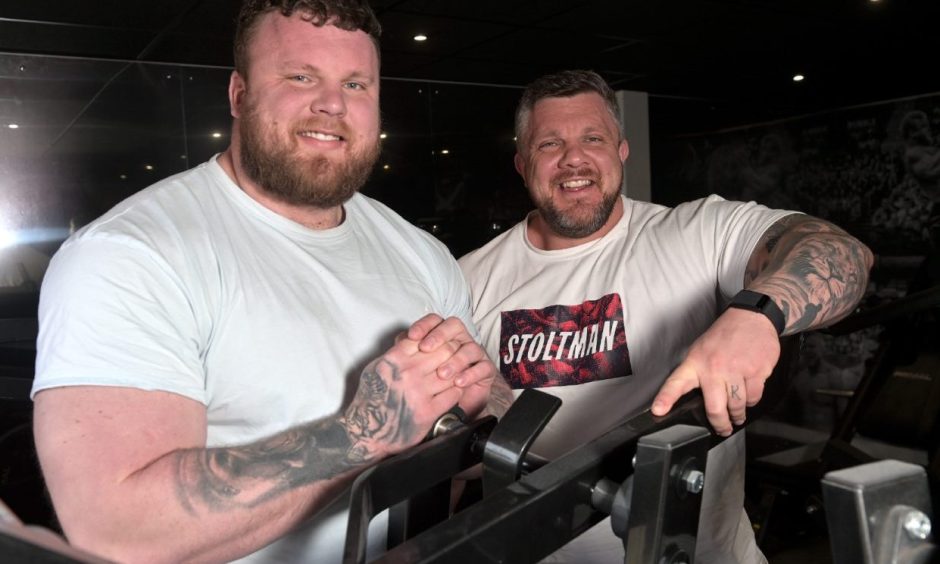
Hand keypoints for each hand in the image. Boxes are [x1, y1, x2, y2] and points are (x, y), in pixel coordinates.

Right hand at [345, 336, 464, 457]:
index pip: (426, 338)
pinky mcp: (427, 412)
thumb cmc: (371, 398)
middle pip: (444, 352)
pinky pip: (453, 394)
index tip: (442, 344)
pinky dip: (456, 390)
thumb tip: (416, 339)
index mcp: (394, 359)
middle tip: (456, 357)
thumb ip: (397, 353)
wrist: (365, 431)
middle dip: (453, 353)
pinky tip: (452, 390)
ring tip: (456, 374)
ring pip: (451, 372)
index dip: (438, 339)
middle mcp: (407, 373)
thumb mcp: (377, 368)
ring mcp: (418, 393)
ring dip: (456, 372)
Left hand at [406, 314, 496, 416]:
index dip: (424, 325)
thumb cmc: (432, 381)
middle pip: (454, 326)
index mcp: (443, 333)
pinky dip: (471, 374)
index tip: (411, 336)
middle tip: (425, 349)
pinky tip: (459, 383)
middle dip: (439, 337)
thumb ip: (409, 351)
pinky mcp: (486, 369)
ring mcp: (475, 353)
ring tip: (442, 374)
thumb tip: (400, 341)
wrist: (452, 405)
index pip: (435, 320)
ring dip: (455, 360)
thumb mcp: (417, 366)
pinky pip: (483, 367)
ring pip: (470, 347)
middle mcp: (460, 339)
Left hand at [650, 308, 779, 435]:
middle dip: (720, 424)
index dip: (666, 398)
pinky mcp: (756, 371)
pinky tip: (749, 396)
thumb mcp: (701, 349)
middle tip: (723, 429)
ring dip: (738, 415)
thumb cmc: (724, 336)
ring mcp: (736, 369)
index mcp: (695, 362)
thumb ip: (696, 372)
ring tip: (738, 416)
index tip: (658, 411)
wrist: (751, 317)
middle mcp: (714, 367)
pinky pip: (754, 397)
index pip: (676, 382)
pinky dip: (752, 401)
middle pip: (714, 408)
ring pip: (737, 406)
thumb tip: (693, 398)